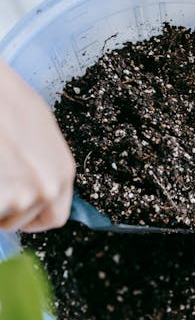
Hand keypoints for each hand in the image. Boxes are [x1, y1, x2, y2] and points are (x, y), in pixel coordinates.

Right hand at [0, 61, 74, 231]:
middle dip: (4, 207)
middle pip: (20, 219)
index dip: (32, 217)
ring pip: (0, 217)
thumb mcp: (39, 133)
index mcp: (63, 172)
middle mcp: (47, 188)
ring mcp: (20, 196)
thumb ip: (42, 167)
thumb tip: (32, 185)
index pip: (54, 217)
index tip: (18, 211)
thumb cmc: (7, 100)